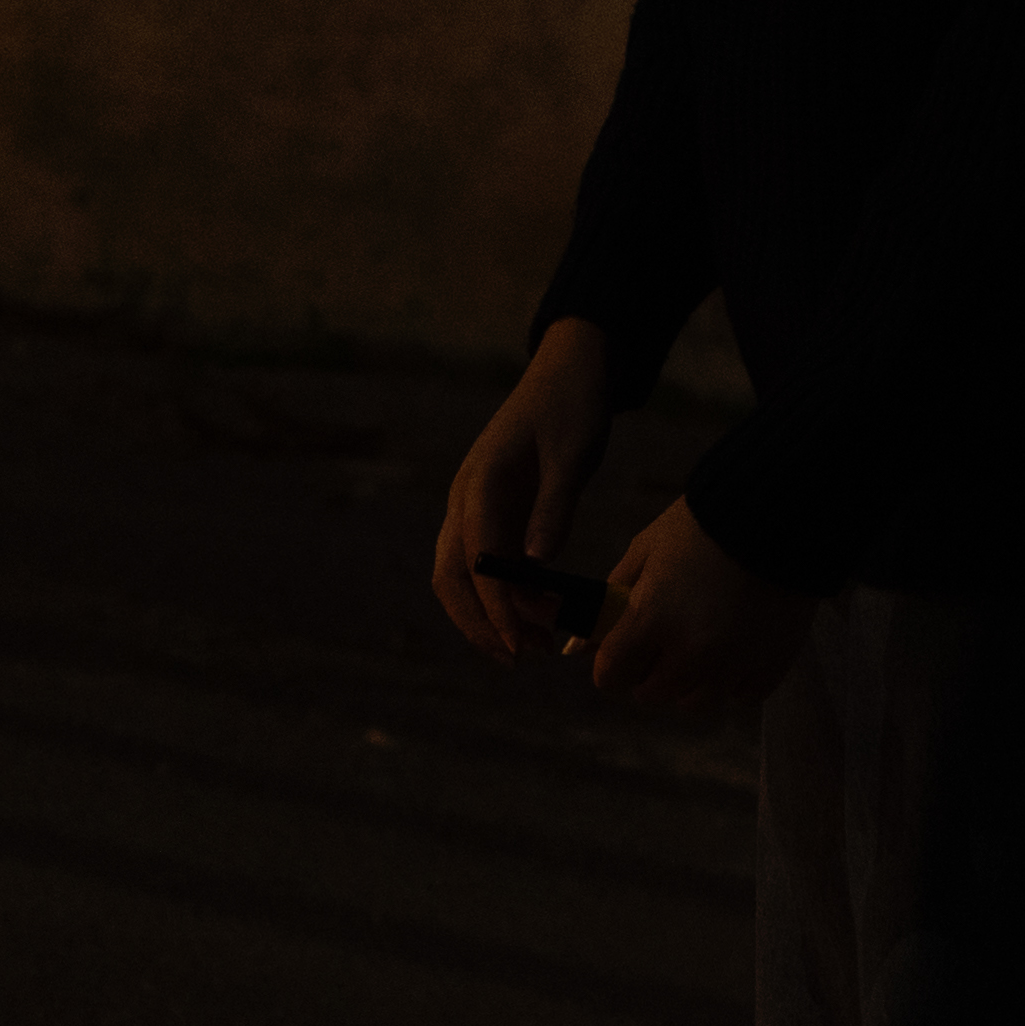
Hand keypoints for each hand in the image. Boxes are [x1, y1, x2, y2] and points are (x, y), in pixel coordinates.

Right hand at [434, 318, 613, 663]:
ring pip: (459, 578)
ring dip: (488, 617)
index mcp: (480, 483)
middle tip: (520, 657)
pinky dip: (500, 598)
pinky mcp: (487, 514)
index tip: (520, 641)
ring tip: (534, 645)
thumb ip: (554, 507)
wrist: (567, 368)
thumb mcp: (572, 453)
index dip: (496, 606)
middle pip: (451, 579)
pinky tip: (533, 616)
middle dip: (481, 624)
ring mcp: (471, 508)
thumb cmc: (573, 404)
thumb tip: (536, 566)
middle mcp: (464, 500)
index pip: (477, 560)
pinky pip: (480, 567)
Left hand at [585, 497, 816, 719]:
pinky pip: (739, 695)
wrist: (786, 508)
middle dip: (651, 669)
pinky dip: (735, 678)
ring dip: (692, 679)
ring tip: (705, 638)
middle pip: (650, 694)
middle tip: (670, 634)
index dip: (614, 661)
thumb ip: (609, 603)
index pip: (610, 677)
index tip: (627, 645)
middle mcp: (690, 652)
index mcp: (651, 620)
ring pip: (694, 701)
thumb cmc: (705, 524)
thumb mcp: (646, 551)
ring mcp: (733, 663)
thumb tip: (575, 649)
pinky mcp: (771, 665)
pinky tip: (739, 642)